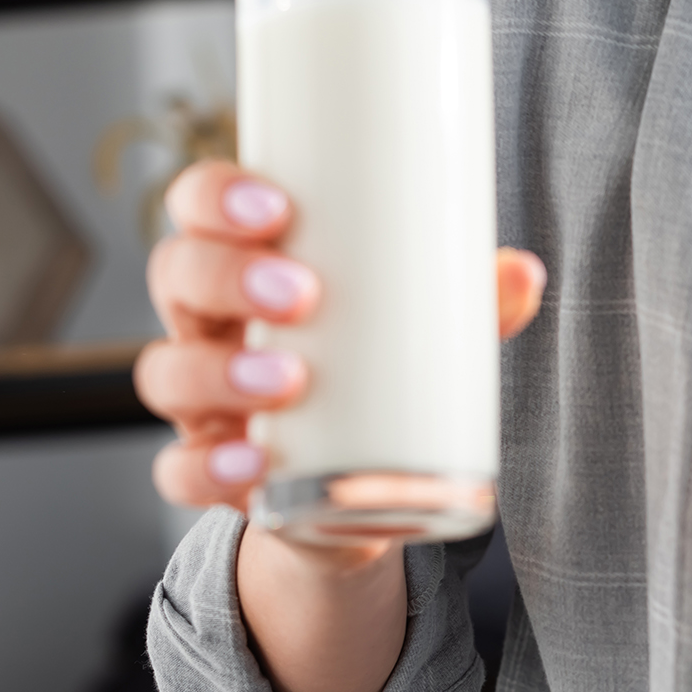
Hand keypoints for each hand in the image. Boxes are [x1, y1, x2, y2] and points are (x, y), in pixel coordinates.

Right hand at [134, 160, 546, 516]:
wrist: (355, 495)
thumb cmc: (378, 374)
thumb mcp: (420, 332)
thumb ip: (470, 303)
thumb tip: (526, 273)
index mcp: (246, 268)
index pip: (199, 209)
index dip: (216, 196)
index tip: (276, 206)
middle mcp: (208, 327)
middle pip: (177, 275)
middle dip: (226, 274)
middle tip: (299, 294)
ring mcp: (201, 402)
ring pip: (165, 372)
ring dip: (218, 371)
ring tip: (288, 380)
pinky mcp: (211, 474)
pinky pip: (178, 471)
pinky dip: (208, 468)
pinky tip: (254, 464)